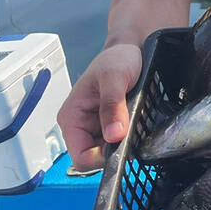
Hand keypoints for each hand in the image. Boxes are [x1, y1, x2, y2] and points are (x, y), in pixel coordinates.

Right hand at [57, 44, 141, 170]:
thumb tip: (113, 135)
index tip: (123, 146)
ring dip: (126, 143)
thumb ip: (112, 106)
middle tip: (134, 130)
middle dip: (117, 150)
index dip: (102, 159)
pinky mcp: (112, 127)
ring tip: (136, 121)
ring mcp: (97, 129)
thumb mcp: (115, 77)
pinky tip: (138, 122)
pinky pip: (121, 143)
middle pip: (97, 159)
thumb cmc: (118, 58)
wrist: (131, 50)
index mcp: (72, 118)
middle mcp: (81, 127)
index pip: (81, 157)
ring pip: (111, 153)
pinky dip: (131, 138)